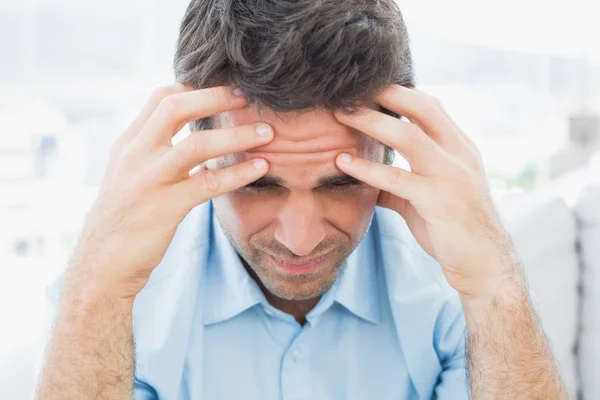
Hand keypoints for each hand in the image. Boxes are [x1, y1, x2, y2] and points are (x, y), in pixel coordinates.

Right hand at [67, 84, 273, 298]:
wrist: (101, 263)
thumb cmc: (125, 218)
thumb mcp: (130, 174)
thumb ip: (155, 151)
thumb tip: (190, 136)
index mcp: (128, 142)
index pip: (161, 97)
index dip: (196, 87)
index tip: (227, 88)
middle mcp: (135, 154)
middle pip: (175, 107)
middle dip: (216, 97)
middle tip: (249, 96)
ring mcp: (149, 180)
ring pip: (197, 144)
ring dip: (236, 135)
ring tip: (267, 133)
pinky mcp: (165, 208)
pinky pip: (209, 183)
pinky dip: (239, 172)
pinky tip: (261, 167)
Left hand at [333, 84, 519, 298]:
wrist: (485, 265)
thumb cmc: (454, 230)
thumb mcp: (428, 199)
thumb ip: (400, 186)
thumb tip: (369, 183)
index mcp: (459, 148)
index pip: (429, 105)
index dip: (397, 92)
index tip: (364, 87)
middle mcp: (459, 153)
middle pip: (421, 106)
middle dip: (383, 93)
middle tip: (347, 89)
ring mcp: (451, 175)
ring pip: (408, 134)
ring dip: (370, 121)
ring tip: (340, 114)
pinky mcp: (439, 200)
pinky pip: (397, 177)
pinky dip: (366, 167)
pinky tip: (342, 161)